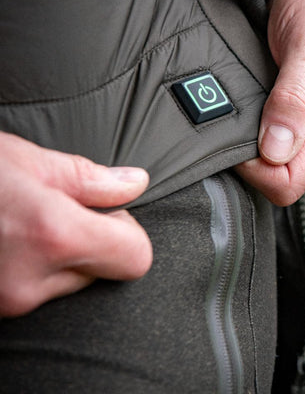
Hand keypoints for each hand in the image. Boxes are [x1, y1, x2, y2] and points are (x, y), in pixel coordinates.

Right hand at [0, 132, 151, 316]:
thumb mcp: (30, 161)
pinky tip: (14, 242)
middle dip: (96, 240)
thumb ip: (92, 179)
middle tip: (62, 211)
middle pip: (105, 270)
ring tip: (28, 225)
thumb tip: (134, 184)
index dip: (129, 231)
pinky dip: (39, 269)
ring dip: (64, 255)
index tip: (111, 213)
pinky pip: (41, 293)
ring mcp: (10, 302)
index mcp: (53, 234)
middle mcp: (32, 280)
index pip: (134, 257)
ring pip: (73, 282)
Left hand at [236, 0, 304, 204]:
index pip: (290, 181)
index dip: (256, 169)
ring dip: (243, 142)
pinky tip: (237, 106)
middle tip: (228, 115)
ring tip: (232, 107)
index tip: (235, 134)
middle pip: (276, 177)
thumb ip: (293, 97)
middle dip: (247, 157)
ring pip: (267, 161)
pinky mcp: (291, 116)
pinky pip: (263, 139)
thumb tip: (274, 150)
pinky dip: (245, 129)